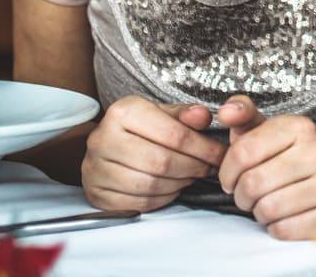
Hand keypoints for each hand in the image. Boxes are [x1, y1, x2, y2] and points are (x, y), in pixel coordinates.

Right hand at [80, 95, 225, 212]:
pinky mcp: (95, 193)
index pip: (173, 135)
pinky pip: (138, 202)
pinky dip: (162, 198)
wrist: (107, 144)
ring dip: (179, 183)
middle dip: (193, 168)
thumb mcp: (162, 112)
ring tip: (191, 176)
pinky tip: (172, 187)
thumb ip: (186, 115)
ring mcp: (95, 169)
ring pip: (150, 185)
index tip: (221, 155)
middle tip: (208, 168)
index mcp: (122, 112)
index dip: (204, 148)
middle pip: (161, 162)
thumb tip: (203, 117)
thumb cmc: (140, 127)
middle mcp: (102, 139)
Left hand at [215, 95, 315, 239]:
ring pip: (267, 208)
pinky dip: (276, 228)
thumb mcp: (263, 133)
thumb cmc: (285, 161)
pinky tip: (284, 217)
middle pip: (252, 183)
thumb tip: (226, 112)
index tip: (231, 178)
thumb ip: (242, 116)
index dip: (227, 172)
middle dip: (242, 196)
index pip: (242, 152)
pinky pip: (283, 229)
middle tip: (250, 195)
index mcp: (300, 127)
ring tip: (268, 204)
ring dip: (259, 212)